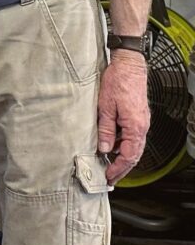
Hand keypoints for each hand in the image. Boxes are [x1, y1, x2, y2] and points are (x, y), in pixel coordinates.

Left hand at [97, 50, 149, 183]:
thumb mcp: (105, 107)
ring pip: (133, 147)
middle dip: (122, 168)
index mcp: (135, 127)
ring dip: (122, 158)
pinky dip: (123, 145)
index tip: (109, 176)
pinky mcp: (138, 117)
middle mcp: (141, 127)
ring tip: (109, 165)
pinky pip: (132, 137)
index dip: (118, 169)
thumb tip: (103, 148)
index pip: (128, 156)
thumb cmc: (118, 82)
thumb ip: (105, 129)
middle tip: (110, 178)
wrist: (129, 66)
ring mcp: (141, 122)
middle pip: (133, 155)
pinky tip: (112, 146)